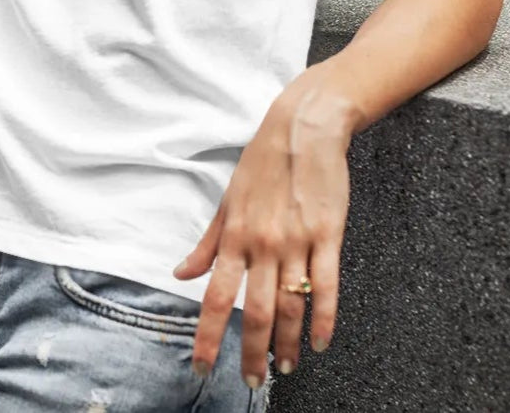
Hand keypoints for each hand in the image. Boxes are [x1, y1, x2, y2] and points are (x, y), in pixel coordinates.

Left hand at [171, 59, 356, 385]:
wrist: (304, 127)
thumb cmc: (263, 161)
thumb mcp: (227, 199)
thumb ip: (208, 242)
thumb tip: (181, 274)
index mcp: (235, 235)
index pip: (216, 297)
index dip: (208, 337)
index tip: (201, 368)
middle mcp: (263, 243)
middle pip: (257, 312)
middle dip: (252, 353)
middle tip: (252, 380)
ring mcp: (297, 241)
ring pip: (292, 305)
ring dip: (288, 344)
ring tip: (285, 368)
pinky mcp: (328, 235)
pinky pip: (327, 286)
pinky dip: (324, 319)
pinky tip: (320, 342)